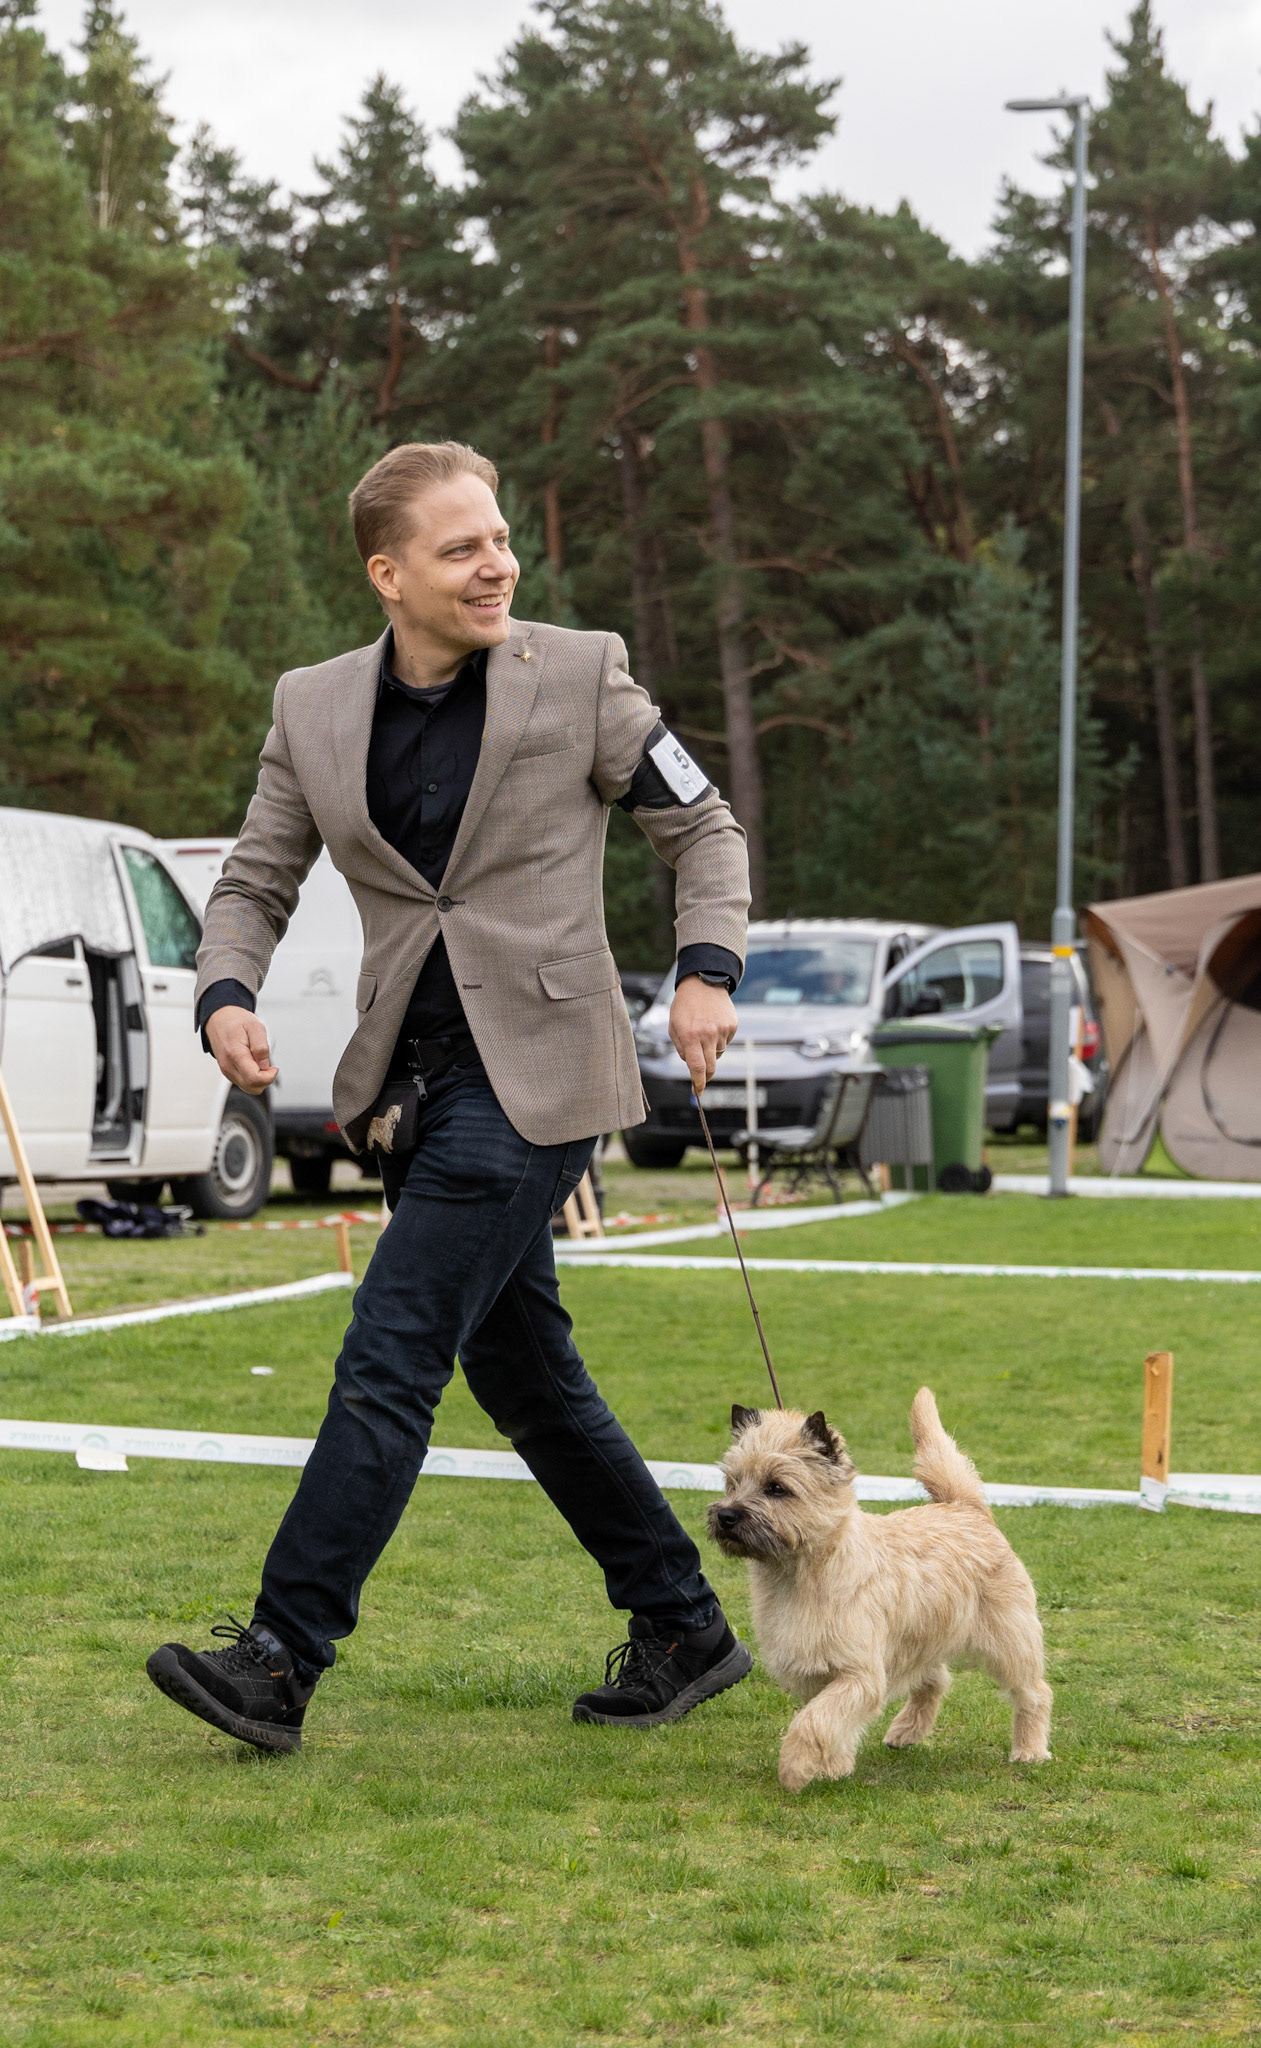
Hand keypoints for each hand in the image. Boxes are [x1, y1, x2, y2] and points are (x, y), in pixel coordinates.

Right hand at [205, 1005, 277, 1094]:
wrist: (219, 1019)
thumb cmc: (236, 1021)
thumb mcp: (255, 1026)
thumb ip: (261, 1047)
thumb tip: (265, 1065)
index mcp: (235, 1054)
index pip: (254, 1079)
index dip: (269, 1077)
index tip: (274, 1067)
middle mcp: (228, 1066)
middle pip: (252, 1088)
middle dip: (266, 1080)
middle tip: (269, 1066)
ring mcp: (226, 1070)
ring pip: (248, 1088)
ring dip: (259, 1079)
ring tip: (260, 1062)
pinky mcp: (227, 1071)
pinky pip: (243, 1082)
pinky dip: (252, 1078)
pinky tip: (254, 1063)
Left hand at [669, 976, 737, 1095]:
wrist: (703, 982)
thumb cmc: (685, 1006)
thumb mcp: (674, 1026)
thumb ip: (680, 1048)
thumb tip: (691, 1066)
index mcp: (690, 1036)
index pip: (697, 1067)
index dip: (698, 1084)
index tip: (697, 1093)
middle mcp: (708, 1034)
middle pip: (711, 1067)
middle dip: (706, 1075)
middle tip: (701, 1077)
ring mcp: (722, 1030)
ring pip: (718, 1053)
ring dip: (710, 1050)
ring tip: (704, 1032)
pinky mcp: (732, 1025)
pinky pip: (726, 1042)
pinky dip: (719, 1039)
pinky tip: (713, 1025)